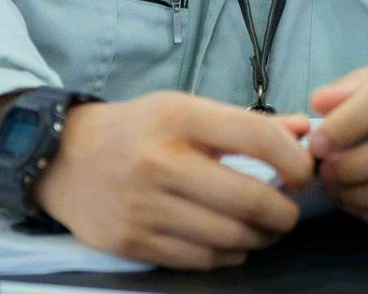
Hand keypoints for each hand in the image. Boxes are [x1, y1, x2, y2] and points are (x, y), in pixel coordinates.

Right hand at [32, 92, 313, 269]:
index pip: (255, 136)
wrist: (62, 158)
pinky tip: (232, 244)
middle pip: (247, 198)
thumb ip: (246, 123)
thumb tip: (305, 132)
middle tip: (288, 212)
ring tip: (265, 229)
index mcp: (178, 116)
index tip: (303, 173)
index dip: (293, 160)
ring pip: (227, 236)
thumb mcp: (186, 109)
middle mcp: (160, 160)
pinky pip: (198, 259)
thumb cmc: (138, 130)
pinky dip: (227, 255)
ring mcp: (143, 206)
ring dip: (259, 238)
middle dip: (282, 212)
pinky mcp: (131, 242)